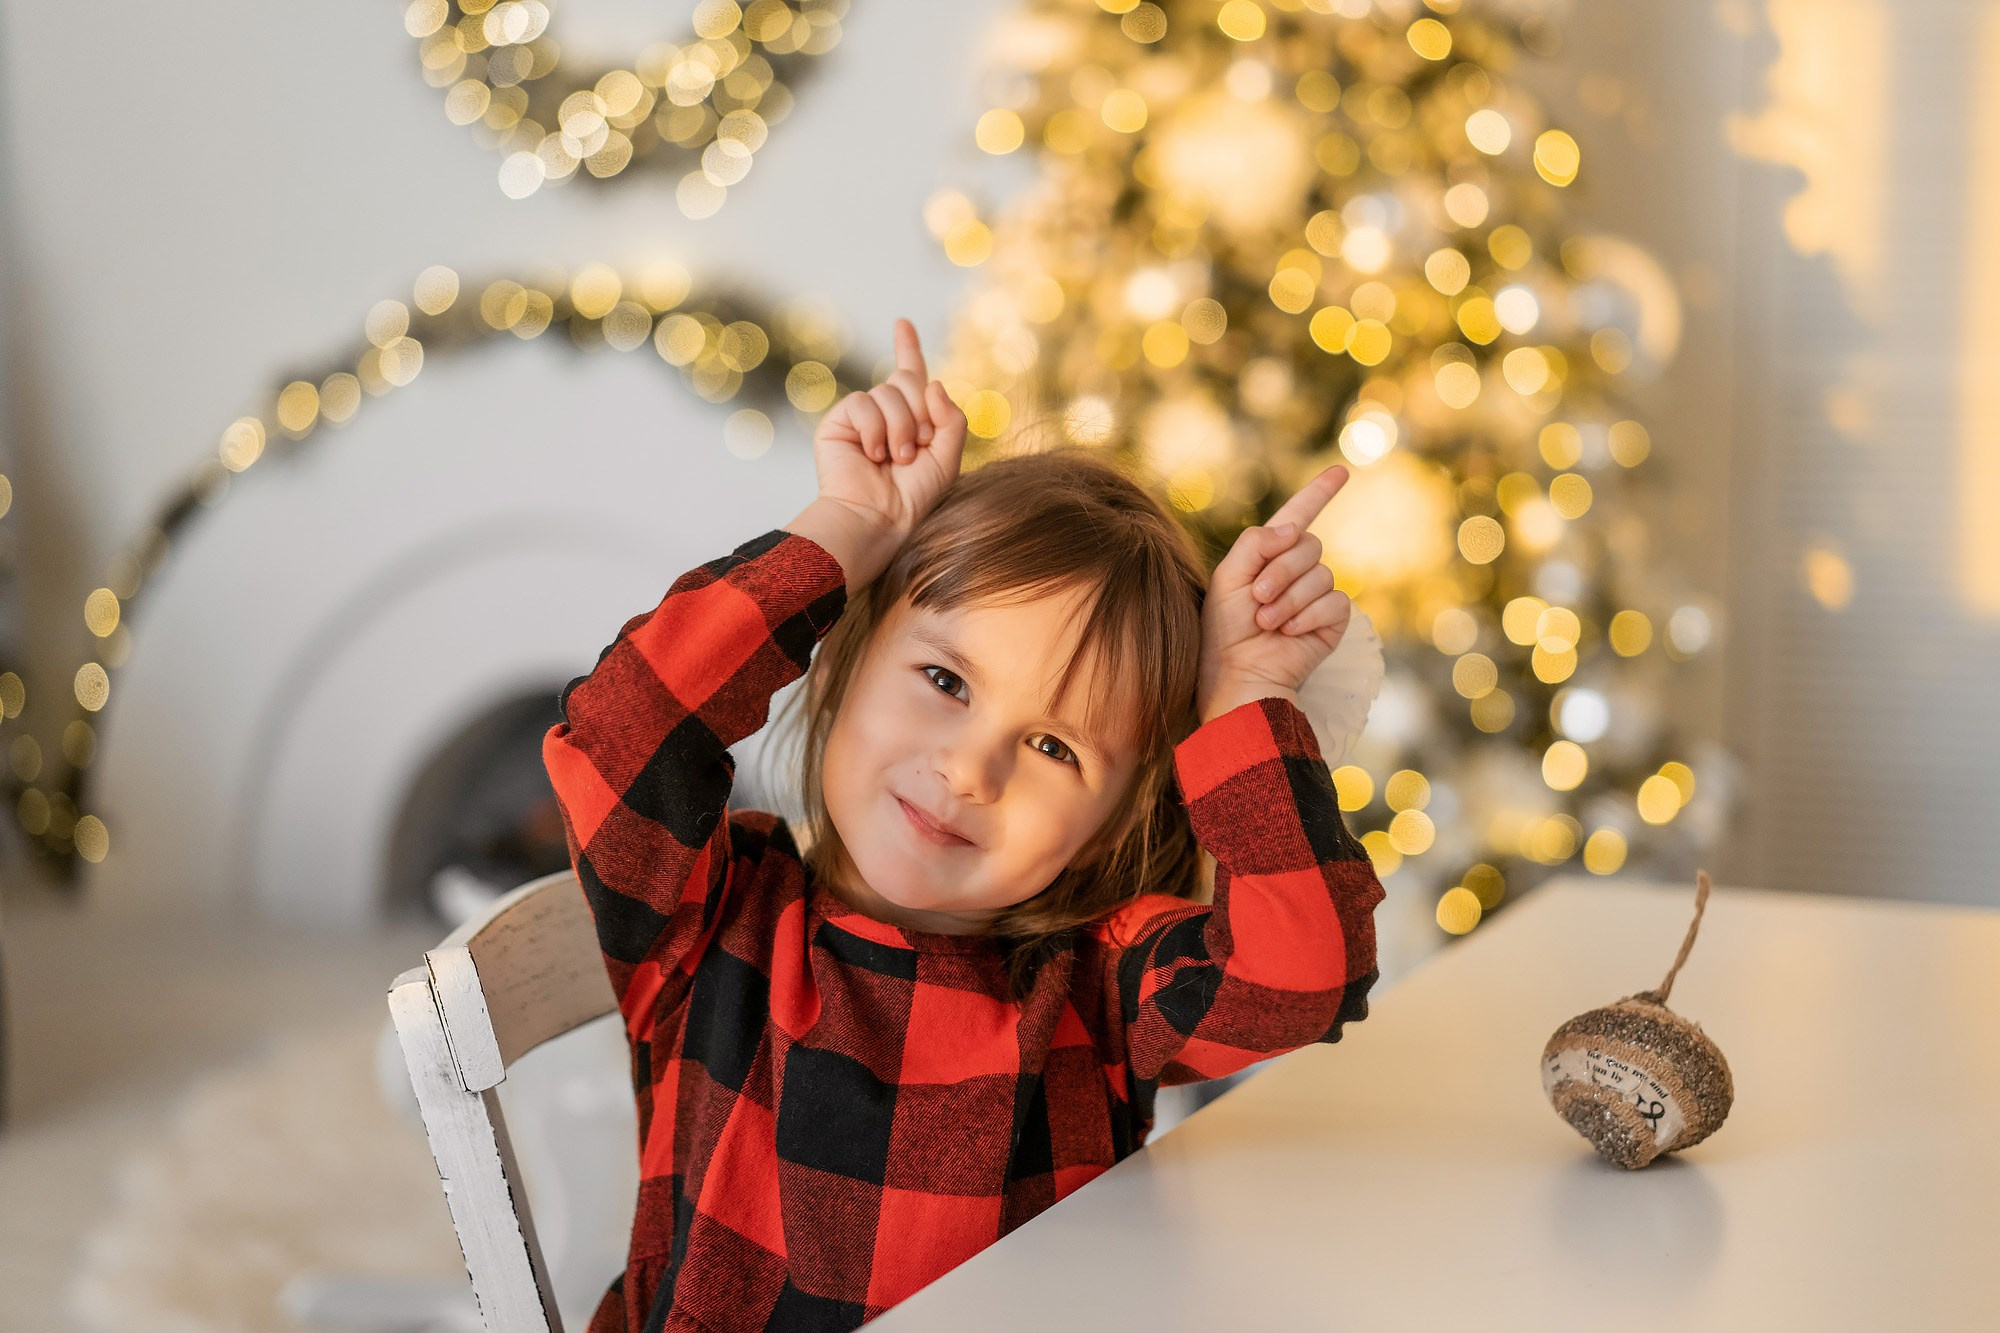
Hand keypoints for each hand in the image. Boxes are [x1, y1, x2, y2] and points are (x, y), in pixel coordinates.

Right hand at [811, 318, 967, 544]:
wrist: (878, 518)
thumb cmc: (913, 496)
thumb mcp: (948, 457)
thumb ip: (951, 419)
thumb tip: (932, 382)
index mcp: (911, 419)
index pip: (910, 375)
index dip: (907, 348)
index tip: (902, 323)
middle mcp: (884, 413)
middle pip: (907, 379)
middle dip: (919, 412)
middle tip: (917, 446)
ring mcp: (861, 417)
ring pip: (887, 392)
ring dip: (900, 427)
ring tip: (895, 459)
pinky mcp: (838, 421)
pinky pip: (863, 402)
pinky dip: (875, 429)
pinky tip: (872, 454)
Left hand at [1199, 464, 1353, 715]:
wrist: (1237, 676)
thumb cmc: (1224, 633)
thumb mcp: (1227, 577)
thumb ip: (1255, 542)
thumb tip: (1293, 529)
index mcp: (1270, 556)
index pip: (1299, 516)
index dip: (1319, 493)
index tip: (1341, 471)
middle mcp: (1297, 572)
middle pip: (1309, 544)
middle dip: (1280, 570)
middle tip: (1257, 598)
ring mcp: (1317, 596)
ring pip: (1321, 573)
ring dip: (1288, 599)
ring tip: (1266, 623)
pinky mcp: (1332, 621)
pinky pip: (1334, 602)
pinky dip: (1307, 616)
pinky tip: (1288, 634)